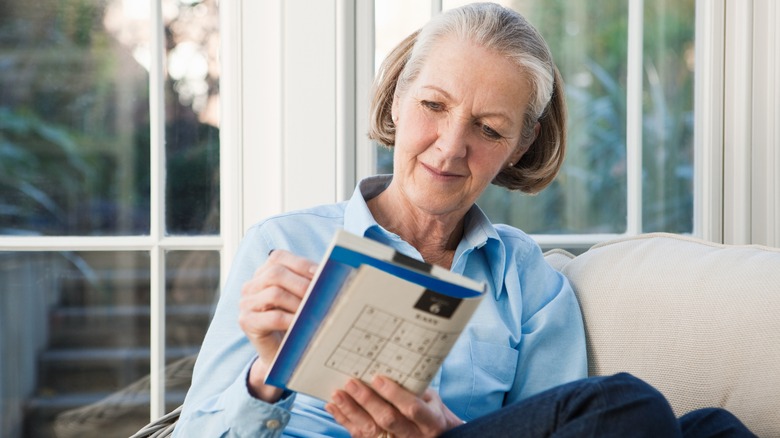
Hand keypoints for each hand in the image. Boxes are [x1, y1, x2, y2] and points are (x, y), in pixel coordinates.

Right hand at [238, 249, 317, 400]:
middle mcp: (251, 285)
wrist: (281, 353)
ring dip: (299, 302)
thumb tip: (329, 272)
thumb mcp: (300, 297)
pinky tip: (303, 324)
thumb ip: (308, 282)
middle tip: (322, 295)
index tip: (322, 274)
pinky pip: (272, 317)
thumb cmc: (293, 321)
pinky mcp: (247, 322)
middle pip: (275, 273)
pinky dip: (292, 319)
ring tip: (315, 311)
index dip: (301, 264)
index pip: (278, 257)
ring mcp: (246, 303)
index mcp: (263, 273)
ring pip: (274, 293)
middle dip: (302, 284)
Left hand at [325, 376, 463, 437]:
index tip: (377, 378)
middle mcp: (413, 435)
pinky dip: (344, 420)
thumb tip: (386, 365)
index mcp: (430, 421)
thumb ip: (413, 387)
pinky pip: (360, 435)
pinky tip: (334, 407)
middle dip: (367, 400)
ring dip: (351, 411)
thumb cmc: (430, 410)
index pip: (411, 408)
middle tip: (351, 383)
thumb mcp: (430, 398)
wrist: (436, 437)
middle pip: (387, 420)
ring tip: (337, 394)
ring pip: (370, 431)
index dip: (394, 394)